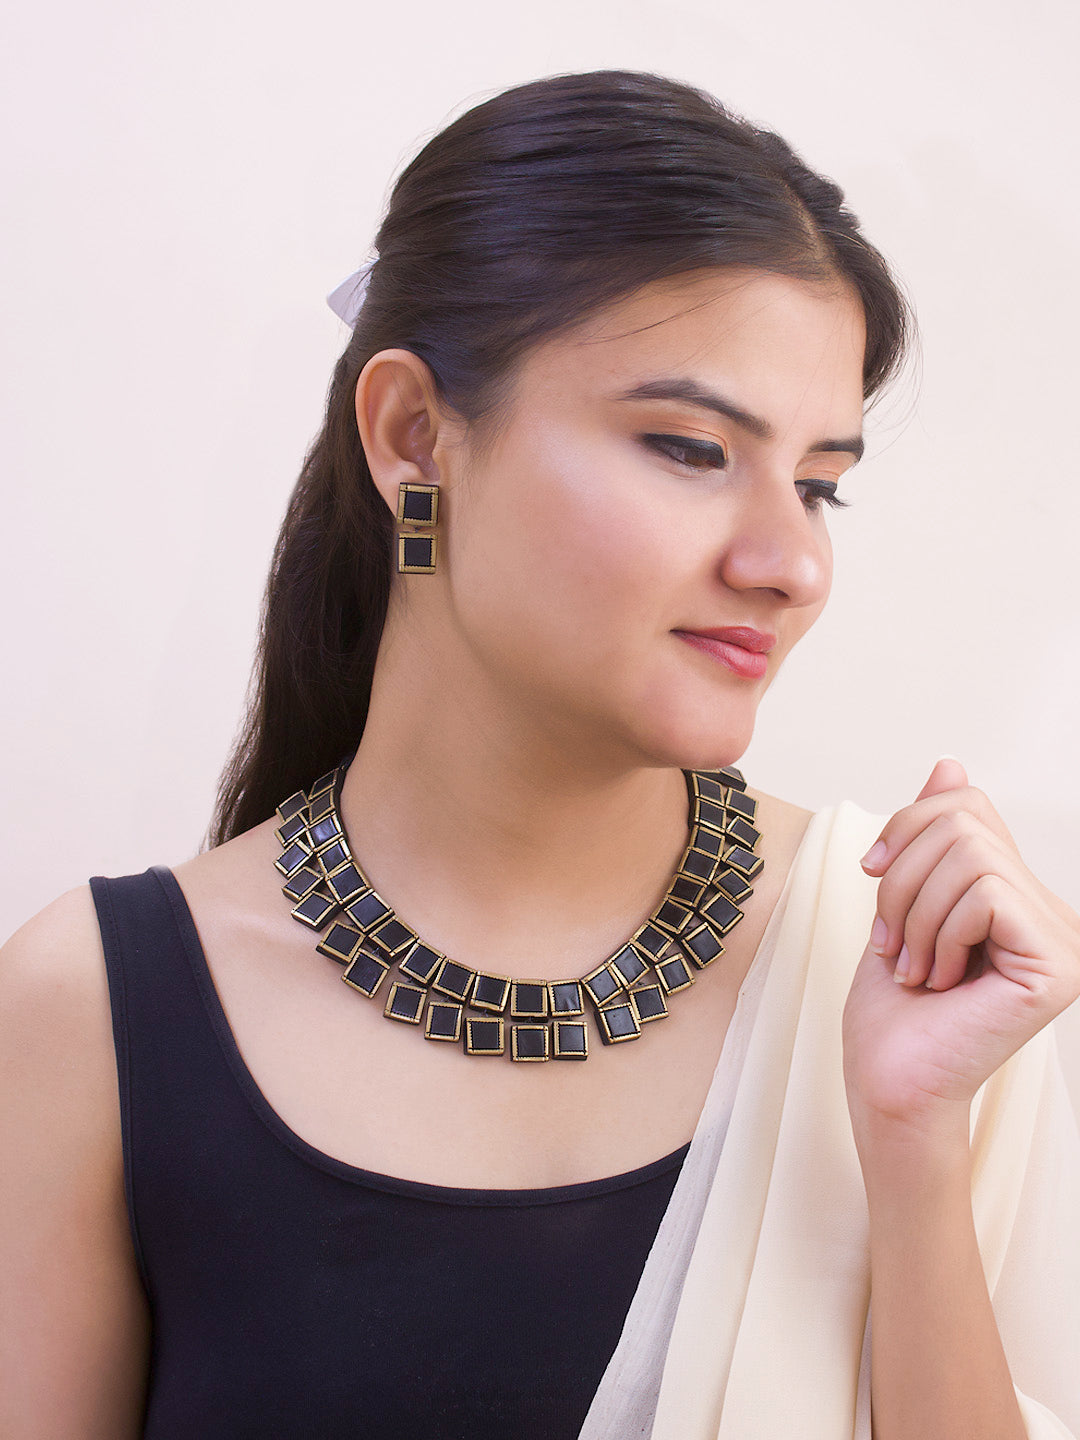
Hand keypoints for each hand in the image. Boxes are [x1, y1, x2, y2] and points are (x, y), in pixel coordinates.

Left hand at [842, 758, 1079, 1137]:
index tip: (872, 873)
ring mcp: (1062, 938)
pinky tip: (941, 982)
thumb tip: (950, 763)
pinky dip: (939, 933)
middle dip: (901, 877)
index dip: (906, 826)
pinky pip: (983, 893)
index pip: (966, 804)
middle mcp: (1052, 912)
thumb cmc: (891, 1008)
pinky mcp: (1056, 962)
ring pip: (968, 855)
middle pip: (962, 821)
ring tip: (915, 967)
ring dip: (914, 913)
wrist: (888, 1080)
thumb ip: (930, 836)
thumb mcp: (901, 899)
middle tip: (894, 942)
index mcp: (1017, 894)